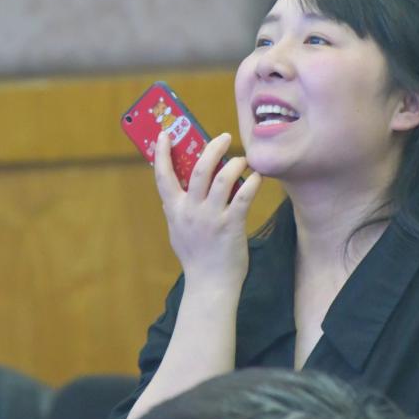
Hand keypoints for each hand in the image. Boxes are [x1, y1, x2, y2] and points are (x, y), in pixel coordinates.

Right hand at [154, 131, 261, 289]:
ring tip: (243, 159)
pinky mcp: (231, 226)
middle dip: (212, 148)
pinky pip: (243, 197)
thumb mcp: (178, 230)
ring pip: (221, 179)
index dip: (161, 153)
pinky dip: (251, 182)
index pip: (163, 176)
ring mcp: (211, 218)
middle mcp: (191, 211)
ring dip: (234, 164)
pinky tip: (256, 177)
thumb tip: (174, 190)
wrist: (211, 285)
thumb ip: (176, 209)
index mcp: (175, 210)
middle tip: (224, 137)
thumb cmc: (196, 256)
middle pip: (199, 169)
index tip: (164, 134)